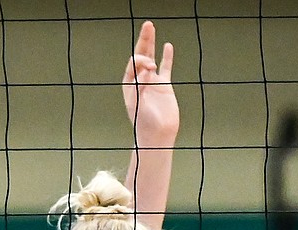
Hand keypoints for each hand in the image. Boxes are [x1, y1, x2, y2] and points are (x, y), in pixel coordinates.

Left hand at [124, 21, 177, 146]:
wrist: (157, 135)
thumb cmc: (144, 123)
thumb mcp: (138, 104)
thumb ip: (141, 86)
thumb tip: (148, 70)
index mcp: (129, 84)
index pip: (134, 63)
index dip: (142, 60)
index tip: (151, 67)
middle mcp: (140, 80)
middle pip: (141, 55)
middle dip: (143, 40)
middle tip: (147, 25)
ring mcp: (153, 82)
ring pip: (152, 58)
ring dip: (151, 43)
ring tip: (151, 28)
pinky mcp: (164, 87)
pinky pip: (166, 68)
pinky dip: (167, 57)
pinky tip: (168, 46)